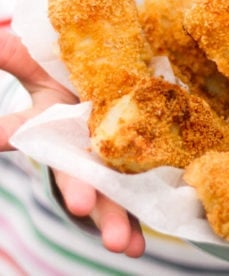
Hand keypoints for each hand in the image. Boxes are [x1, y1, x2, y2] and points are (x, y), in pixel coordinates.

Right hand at [0, 29, 145, 256]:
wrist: (105, 72)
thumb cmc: (62, 68)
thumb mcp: (34, 57)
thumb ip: (7, 53)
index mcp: (46, 122)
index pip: (17, 127)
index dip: (2, 132)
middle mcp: (74, 145)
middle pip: (71, 171)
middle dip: (77, 189)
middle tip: (81, 206)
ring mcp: (105, 154)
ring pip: (107, 188)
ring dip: (114, 217)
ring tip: (124, 245)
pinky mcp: (135, 154)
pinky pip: (140, 184)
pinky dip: (144, 210)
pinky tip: (145, 244)